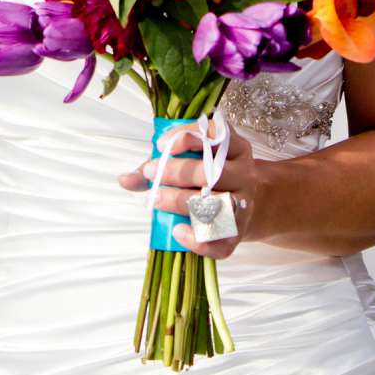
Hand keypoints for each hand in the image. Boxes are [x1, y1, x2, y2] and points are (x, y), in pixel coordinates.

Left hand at [119, 120, 260, 261]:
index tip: (160, 145)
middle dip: (178, 171)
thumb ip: (159, 167)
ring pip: (217, 203)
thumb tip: (125, 179)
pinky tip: (178, 232)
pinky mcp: (239, 232)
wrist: (248, 206)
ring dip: (181, 201)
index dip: (188, 136)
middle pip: (214, 171)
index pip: (216, 134)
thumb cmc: (210, 179)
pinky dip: (198, 239)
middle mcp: (244, 173)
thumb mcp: (191, 164)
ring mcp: (244, 203)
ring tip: (156, 199)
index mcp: (234, 148)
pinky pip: (222, 240)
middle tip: (151, 174)